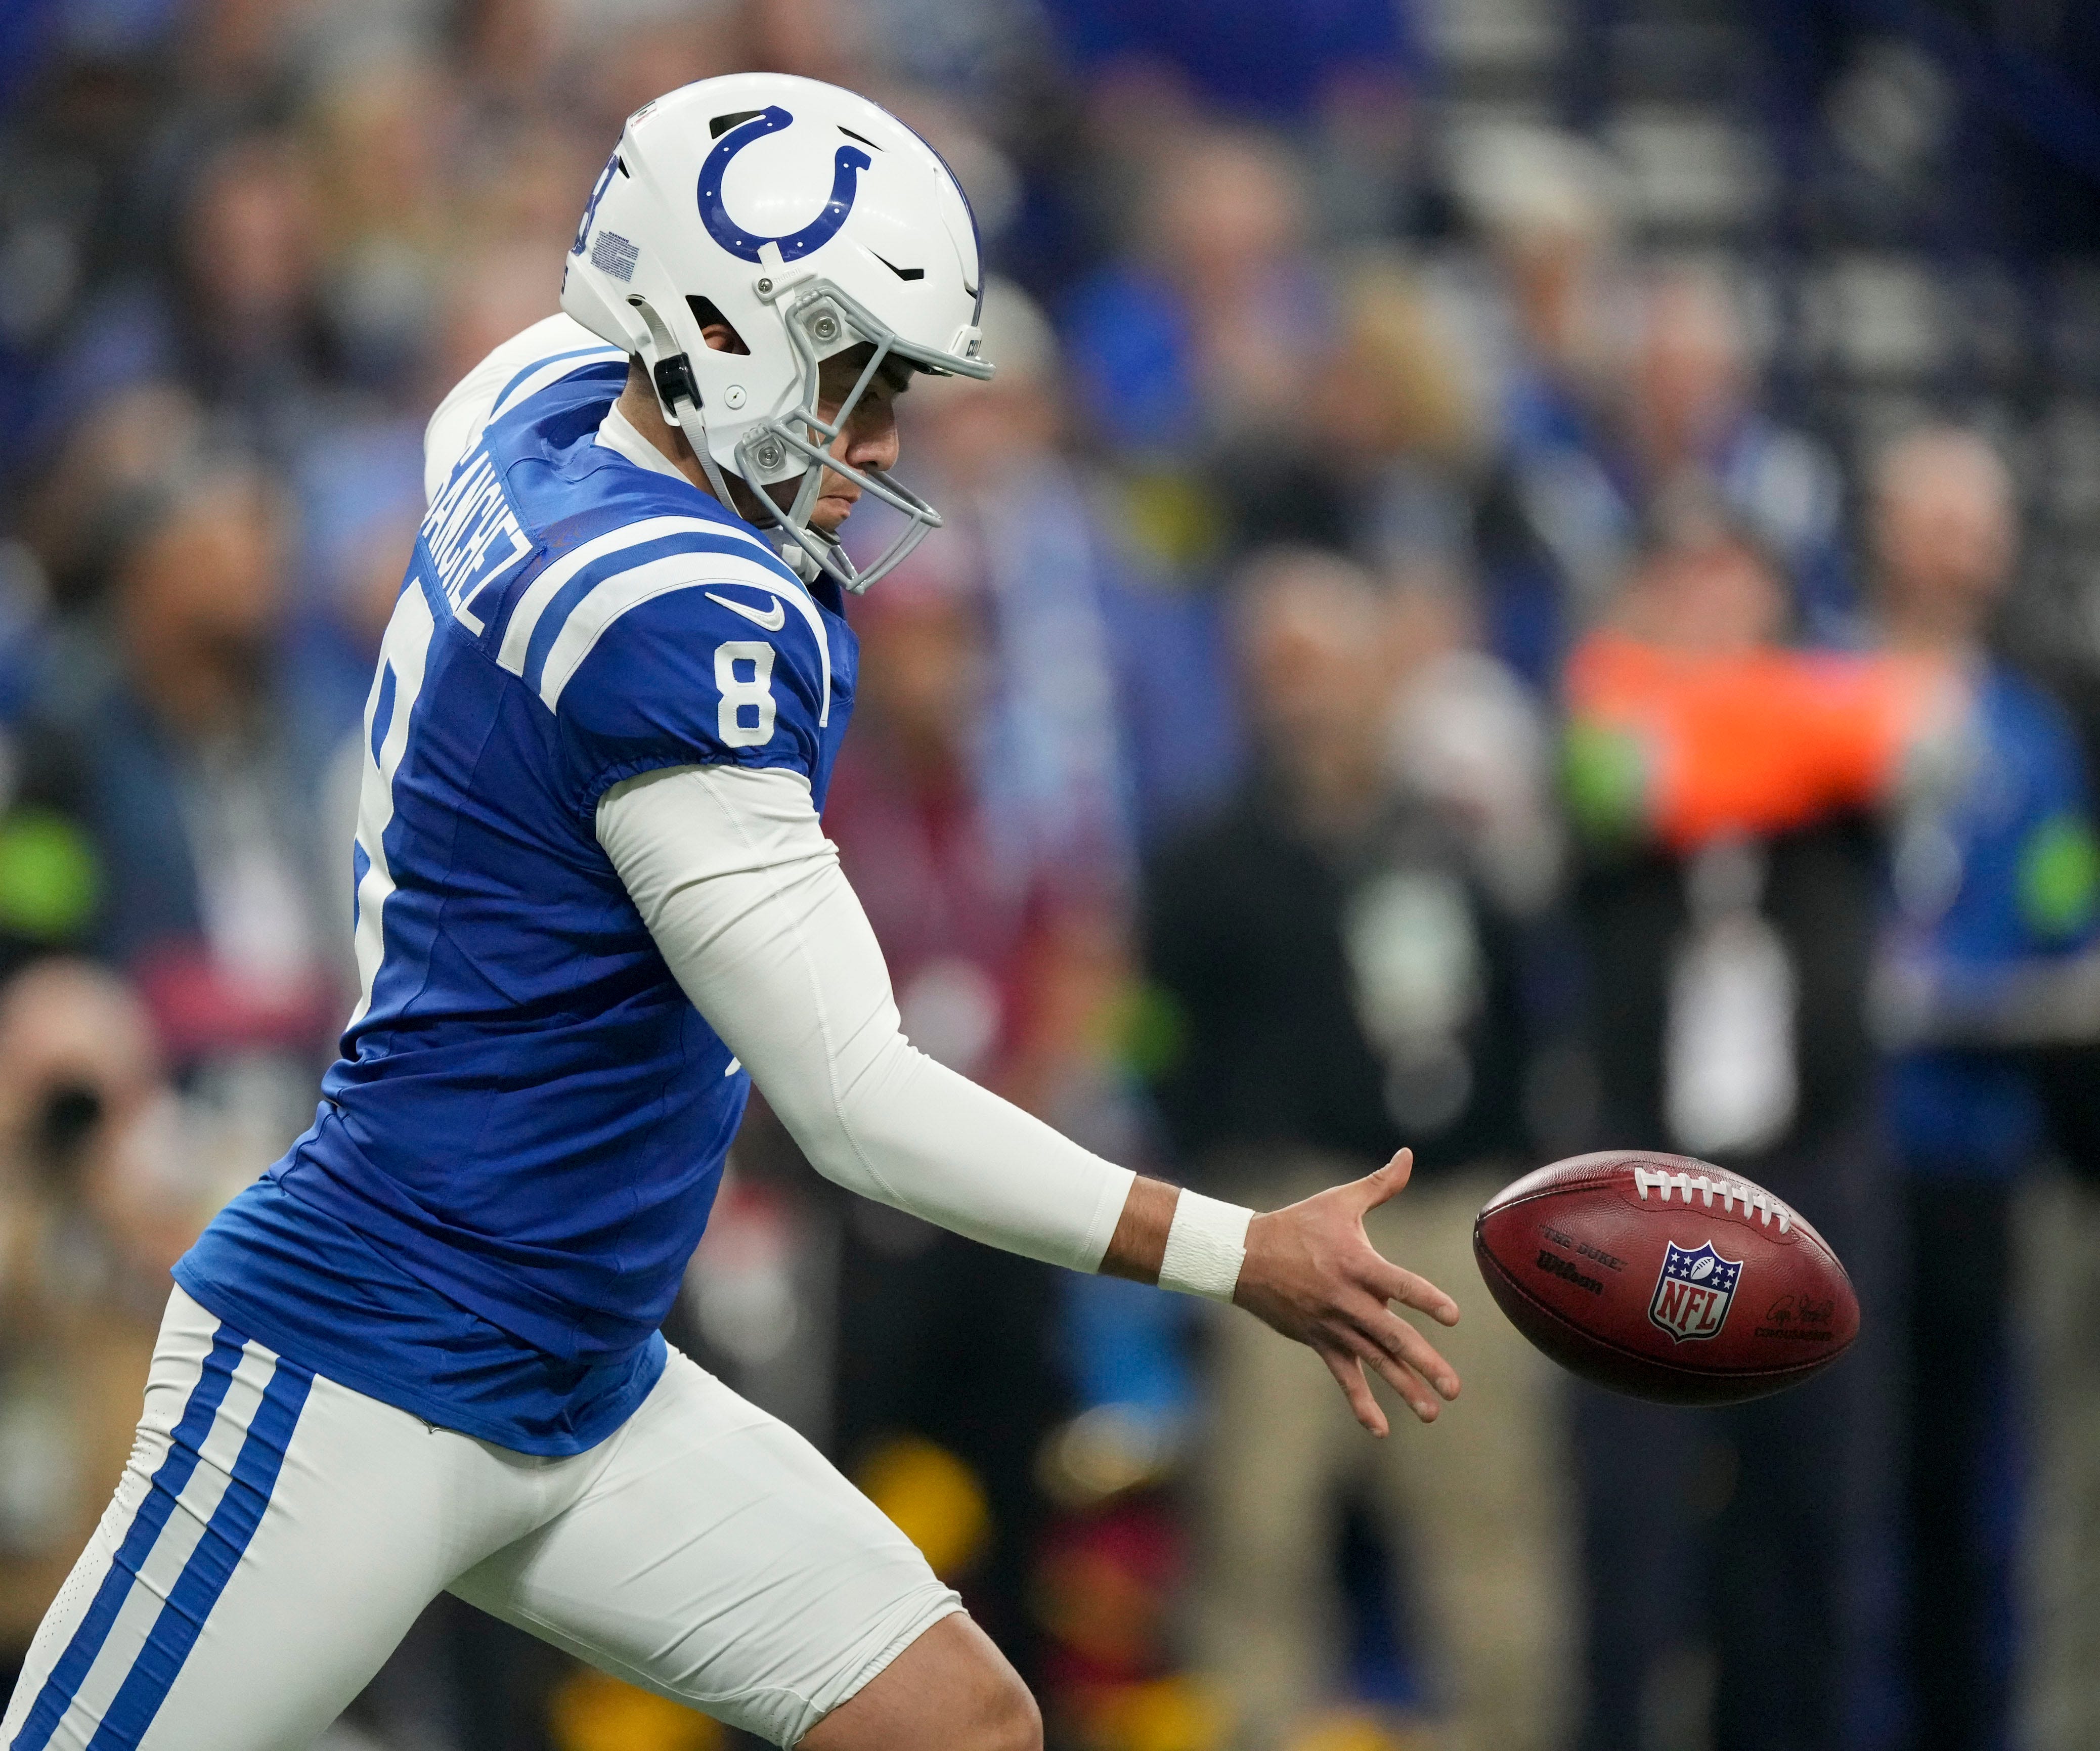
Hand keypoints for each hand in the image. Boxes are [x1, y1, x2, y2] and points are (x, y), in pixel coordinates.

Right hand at [1233, 1150, 1460, 1435]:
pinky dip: (1361, 1403)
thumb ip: (1381, 1184)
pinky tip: (1381, 1428)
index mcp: (1356, 1264)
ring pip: (1373, 1362)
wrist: (1243, 1258)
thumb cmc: (1298, 1224)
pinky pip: (1344, 1377)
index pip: (1398, 1285)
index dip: (1425, 1299)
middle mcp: (1347, 1300)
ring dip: (1403, 1388)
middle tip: (1453, 1387)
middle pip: (1391, 1336)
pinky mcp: (1320, 1342)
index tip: (1453, 1316)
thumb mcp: (1339, 1201)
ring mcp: (1332, 1326)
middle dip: (1423, 1362)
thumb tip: (1409, 1155)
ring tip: (1433, 1412)